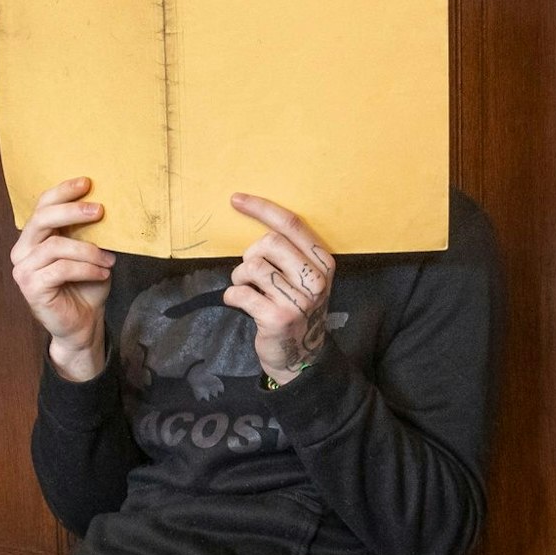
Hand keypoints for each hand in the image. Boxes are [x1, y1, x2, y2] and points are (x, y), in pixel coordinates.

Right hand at [10, 176, 114, 380]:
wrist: (83, 324)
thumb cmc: (86, 287)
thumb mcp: (90, 253)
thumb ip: (87, 231)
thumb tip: (102, 204)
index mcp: (34, 238)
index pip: (42, 206)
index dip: (63, 192)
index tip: (87, 182)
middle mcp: (23, 251)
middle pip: (42, 220)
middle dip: (72, 211)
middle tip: (99, 211)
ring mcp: (24, 270)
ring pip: (55, 247)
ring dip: (88, 250)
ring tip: (108, 260)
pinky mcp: (31, 288)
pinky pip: (61, 269)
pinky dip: (86, 269)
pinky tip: (102, 273)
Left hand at [220, 193, 336, 384]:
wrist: (301, 355)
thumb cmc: (296, 308)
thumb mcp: (305, 279)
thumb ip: (289, 253)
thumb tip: (255, 220)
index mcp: (323, 263)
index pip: (291, 224)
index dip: (261, 208)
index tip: (236, 199)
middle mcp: (315, 279)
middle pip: (269, 243)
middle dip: (250, 255)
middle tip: (250, 273)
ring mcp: (298, 300)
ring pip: (252, 267)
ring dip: (239, 277)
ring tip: (246, 289)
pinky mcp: (278, 317)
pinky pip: (241, 293)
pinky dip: (232, 296)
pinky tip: (237, 302)